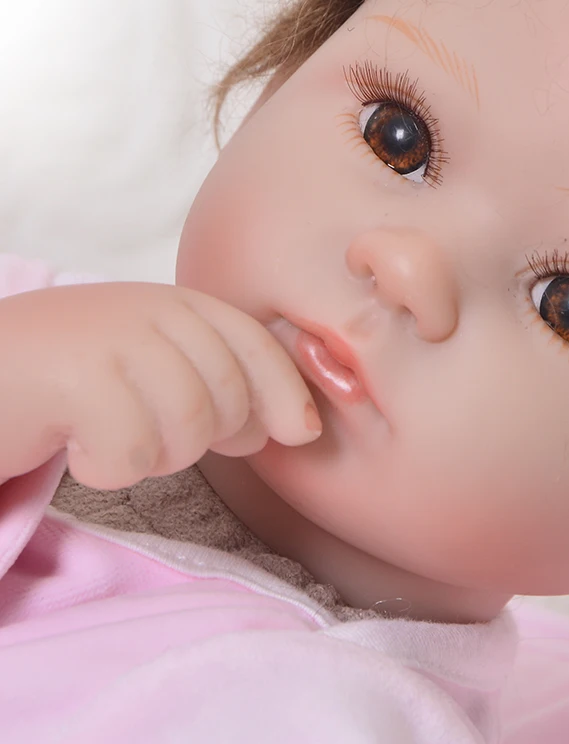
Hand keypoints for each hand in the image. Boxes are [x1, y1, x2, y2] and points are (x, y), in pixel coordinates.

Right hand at [0, 282, 319, 488]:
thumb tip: (293, 427)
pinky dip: (107, 467)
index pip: (253, 344)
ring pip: (188, 425)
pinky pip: (132, 451)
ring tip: (111, 439)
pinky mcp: (74, 377)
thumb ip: (216, 383)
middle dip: (207, 436)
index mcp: (173, 303)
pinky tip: (75, 446)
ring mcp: (112, 337)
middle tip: (152, 437)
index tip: (303, 434)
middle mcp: (149, 310)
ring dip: (156, 455)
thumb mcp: (150, 367)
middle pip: (227, 394)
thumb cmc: (62, 382)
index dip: (286, 392)